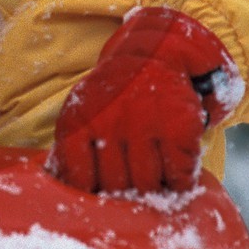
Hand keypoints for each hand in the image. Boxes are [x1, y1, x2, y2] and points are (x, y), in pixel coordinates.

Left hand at [47, 7, 243, 193]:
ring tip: (154, 182)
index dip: (92, 193)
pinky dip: (179, 182)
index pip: (79, 179)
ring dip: (152, 191)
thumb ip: (72, 150)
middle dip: (123, 195)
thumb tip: (68, 191)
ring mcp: (146, 124)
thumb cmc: (115, 96)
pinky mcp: (179, 127)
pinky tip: (175, 173)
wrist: (156, 53)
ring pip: (147, 184)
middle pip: (115, 186)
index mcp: (79, 120)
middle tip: (132, 189)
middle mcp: (111, 122)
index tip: (101, 193)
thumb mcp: (83, 111)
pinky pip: (180, 176)